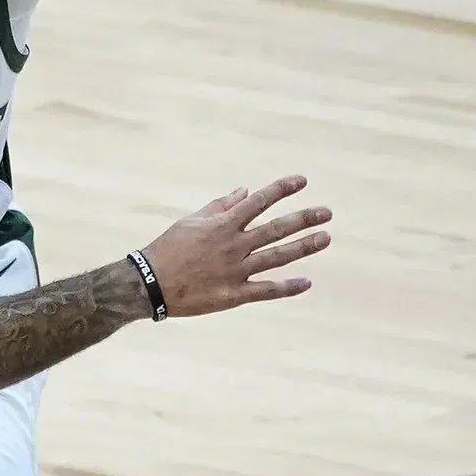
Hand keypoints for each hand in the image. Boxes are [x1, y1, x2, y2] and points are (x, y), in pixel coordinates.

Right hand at [138, 176, 330, 317]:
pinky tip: (306, 282)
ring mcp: (235, 270)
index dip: (282, 189)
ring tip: (325, 237)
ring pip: (277, 256)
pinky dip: (287, 287)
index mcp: (222, 225)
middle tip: (327, 212)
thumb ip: (219, 206)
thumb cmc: (167, 249)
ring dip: (304, 246)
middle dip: (304, 218)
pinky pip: (266, 290)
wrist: (148, 284)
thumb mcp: (190, 221)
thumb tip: (245, 191)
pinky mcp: (233, 294)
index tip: (303, 181)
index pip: (258, 201)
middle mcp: (233, 245)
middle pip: (276, 228)